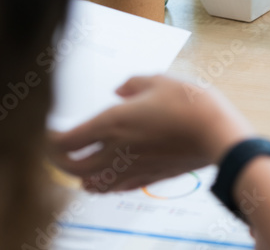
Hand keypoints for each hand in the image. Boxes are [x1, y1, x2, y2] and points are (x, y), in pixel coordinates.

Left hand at [50, 75, 254, 191]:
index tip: (52, 129)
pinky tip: (109, 175)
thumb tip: (121, 90)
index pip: (63, 143)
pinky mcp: (149, 178)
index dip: (50, 138)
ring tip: (82, 163)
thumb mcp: (161, 80)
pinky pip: (116, 189)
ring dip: (80, 175)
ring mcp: (132, 168)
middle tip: (59, 149)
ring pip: (90, 183)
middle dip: (58, 160)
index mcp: (112, 124)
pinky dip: (105, 185)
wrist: (219, 135)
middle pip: (70, 168)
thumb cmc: (192, 105)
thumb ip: (133, 83)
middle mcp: (116, 151)